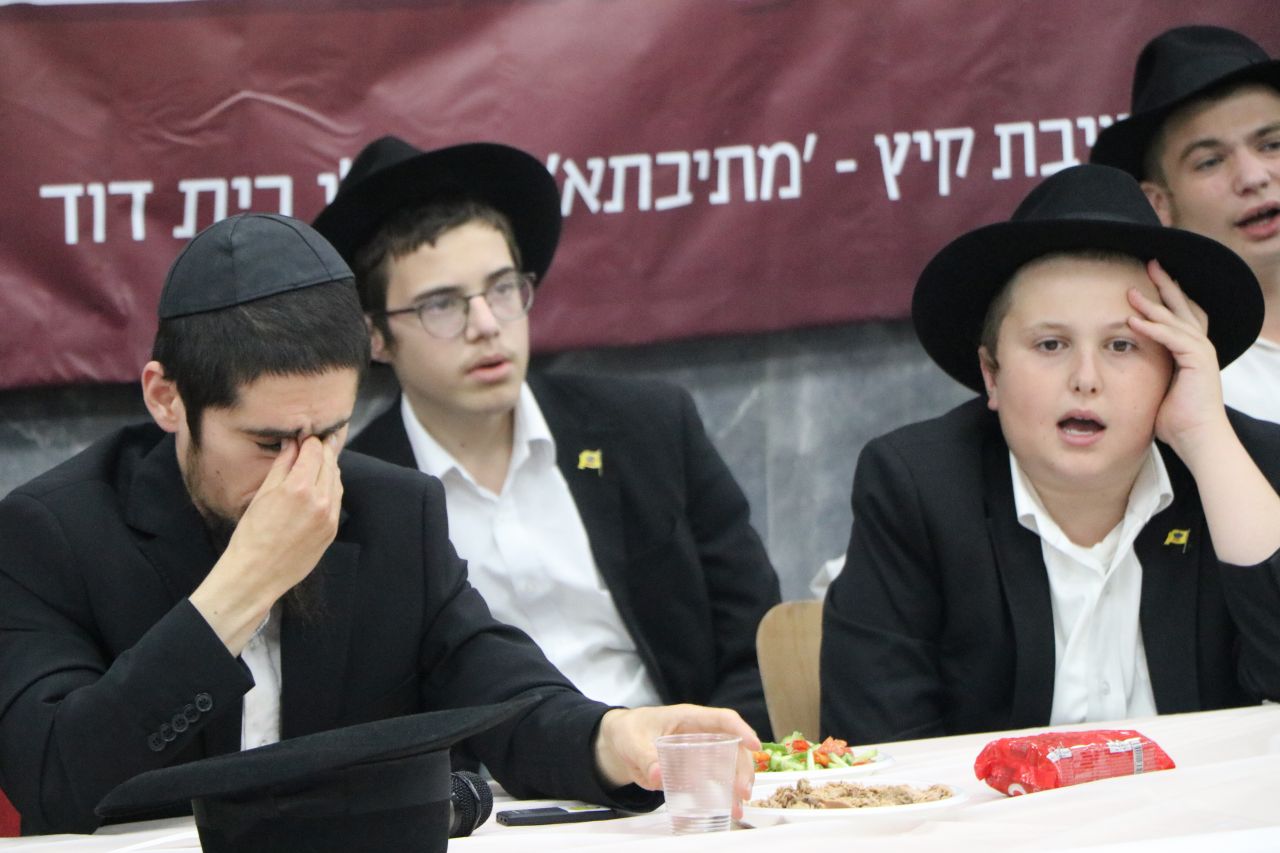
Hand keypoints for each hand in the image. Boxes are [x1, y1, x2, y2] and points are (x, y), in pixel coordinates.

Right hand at [191, 434, 343, 651]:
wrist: (256, 574)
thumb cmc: (252, 533)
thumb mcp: (263, 494)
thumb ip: (282, 465)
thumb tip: (293, 442)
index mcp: (298, 488)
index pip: (314, 450)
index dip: (310, 440)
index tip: (305, 435)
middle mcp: (319, 500)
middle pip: (329, 462)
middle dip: (321, 450)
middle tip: (314, 442)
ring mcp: (329, 516)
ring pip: (336, 480)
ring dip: (328, 468)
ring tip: (316, 462)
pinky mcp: (332, 529)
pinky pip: (336, 499)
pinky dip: (331, 487)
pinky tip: (319, 485)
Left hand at [593, 704, 759, 817]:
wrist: (619, 742)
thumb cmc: (629, 731)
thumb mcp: (632, 741)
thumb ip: (644, 757)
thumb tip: (658, 775)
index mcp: (689, 718)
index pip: (723, 720)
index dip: (741, 731)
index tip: (755, 746)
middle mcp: (701, 734)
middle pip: (732, 746)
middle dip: (742, 768)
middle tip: (743, 791)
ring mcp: (700, 753)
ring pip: (728, 765)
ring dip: (737, 784)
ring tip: (738, 805)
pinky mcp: (694, 770)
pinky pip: (714, 781)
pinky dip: (723, 794)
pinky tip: (728, 808)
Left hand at [1126, 259, 1227, 456]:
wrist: (1197, 438)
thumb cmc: (1175, 420)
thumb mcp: (1154, 389)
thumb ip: (1145, 372)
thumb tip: (1120, 368)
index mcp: (1189, 351)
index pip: (1178, 316)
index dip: (1165, 296)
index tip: (1148, 280)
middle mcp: (1198, 347)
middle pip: (1182, 307)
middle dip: (1165, 285)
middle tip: (1150, 264)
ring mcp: (1201, 352)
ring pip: (1175, 320)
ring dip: (1152, 305)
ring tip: (1131, 291)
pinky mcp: (1198, 361)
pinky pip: (1171, 338)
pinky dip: (1152, 328)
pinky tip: (1132, 321)